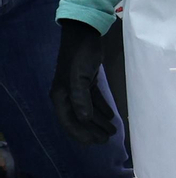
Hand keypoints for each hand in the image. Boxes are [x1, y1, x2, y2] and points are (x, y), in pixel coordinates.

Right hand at [50, 19, 116, 144]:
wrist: (84, 35)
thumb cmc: (80, 56)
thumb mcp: (79, 77)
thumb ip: (81, 99)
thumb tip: (84, 119)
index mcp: (61, 96)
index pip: (69, 121)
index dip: (81, 134)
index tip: (95, 143)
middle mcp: (67, 95)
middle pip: (79, 119)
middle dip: (92, 130)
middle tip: (107, 139)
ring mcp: (76, 88)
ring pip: (87, 110)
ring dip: (99, 121)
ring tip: (113, 131)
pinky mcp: (86, 81)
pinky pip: (94, 100)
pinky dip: (101, 108)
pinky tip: (111, 116)